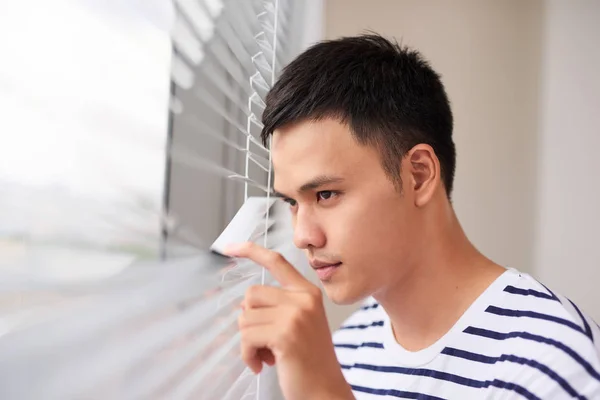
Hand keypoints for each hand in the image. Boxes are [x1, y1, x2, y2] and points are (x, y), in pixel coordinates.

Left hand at [224, 242, 353, 399]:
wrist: (324, 391)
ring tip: (268, 354)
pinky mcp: (285, 334)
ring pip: (245, 318)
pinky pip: (246, 337)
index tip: (229, 247)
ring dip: (249, 342)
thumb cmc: (309, 361)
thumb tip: (244, 305)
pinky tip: (262, 364)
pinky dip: (248, 355)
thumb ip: (279, 306)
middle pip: (251, 295)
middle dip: (250, 321)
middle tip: (266, 343)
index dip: (251, 251)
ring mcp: (295, 315)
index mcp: (308, 292)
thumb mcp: (300, 324)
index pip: (276, 262)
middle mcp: (303, 299)